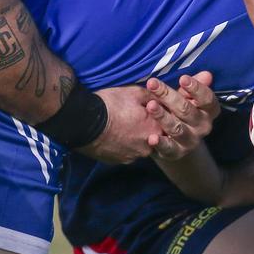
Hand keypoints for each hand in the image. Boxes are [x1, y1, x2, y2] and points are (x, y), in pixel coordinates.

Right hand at [78, 72, 218, 164]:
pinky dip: (127, 144)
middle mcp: (147, 146)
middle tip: (144, 119)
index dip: (168, 116)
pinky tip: (120, 134)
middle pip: (157, 137)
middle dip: (154, 128)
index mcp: (155, 128)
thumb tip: (167, 95)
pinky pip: (128, 152)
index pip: (170, 124)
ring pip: (143, 146)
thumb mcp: (135, 92)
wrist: (83, 123)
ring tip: (130, 126)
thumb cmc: (111, 104)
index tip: (165, 111)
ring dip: (140, 137)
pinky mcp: (119, 161)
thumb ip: (155, 95)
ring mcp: (132, 156)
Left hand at [146, 72, 219, 161]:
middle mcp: (203, 126)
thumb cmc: (181, 111)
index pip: (207, 99)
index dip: (196, 88)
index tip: (182, 78)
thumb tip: (206, 74)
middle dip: (168, 96)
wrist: (176, 141)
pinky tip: (152, 138)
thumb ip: (193, 87)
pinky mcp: (176, 152)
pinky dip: (160, 143)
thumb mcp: (187, 98)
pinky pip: (168, 148)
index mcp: (209, 111)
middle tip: (152, 84)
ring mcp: (190, 141)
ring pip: (176, 128)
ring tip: (150, 105)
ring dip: (162, 116)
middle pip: (186, 110)